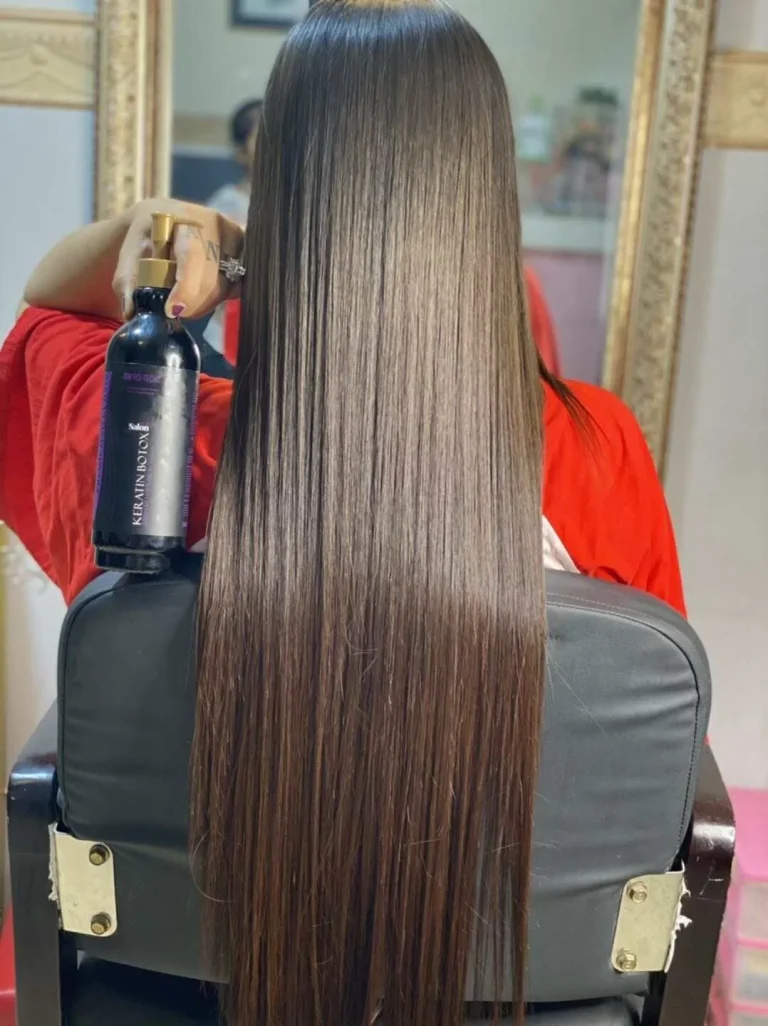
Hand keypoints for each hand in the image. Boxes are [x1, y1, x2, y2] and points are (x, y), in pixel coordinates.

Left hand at [113, 198, 244, 320]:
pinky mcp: (246, 249)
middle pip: (211, 278)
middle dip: (192, 304)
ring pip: (226, 286)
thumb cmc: (144, 239)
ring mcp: (235, 234)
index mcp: (182, 217)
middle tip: (174, 311)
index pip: (191, 256)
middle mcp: (214, 222)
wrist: (162, 218)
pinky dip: (221, 296)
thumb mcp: (128, 258)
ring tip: (185, 300)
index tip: (173, 311)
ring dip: (205, 303)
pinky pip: (238, 285)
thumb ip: (127, 284)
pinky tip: (204, 292)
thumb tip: (131, 312)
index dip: (185, 288)